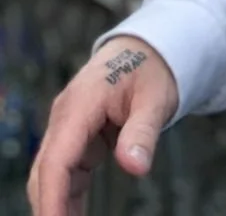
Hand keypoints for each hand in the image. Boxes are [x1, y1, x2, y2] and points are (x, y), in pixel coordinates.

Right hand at [27, 35, 178, 215]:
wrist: (145, 49)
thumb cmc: (151, 70)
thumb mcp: (155, 98)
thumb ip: (142, 131)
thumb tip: (134, 167)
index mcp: (80, 104)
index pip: (57, 160)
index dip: (52, 198)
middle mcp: (66, 117)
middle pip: (46, 171)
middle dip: (49, 207)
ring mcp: (68, 127)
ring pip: (52, 174)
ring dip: (57, 204)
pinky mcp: (77, 136)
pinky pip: (66, 172)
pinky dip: (67, 196)